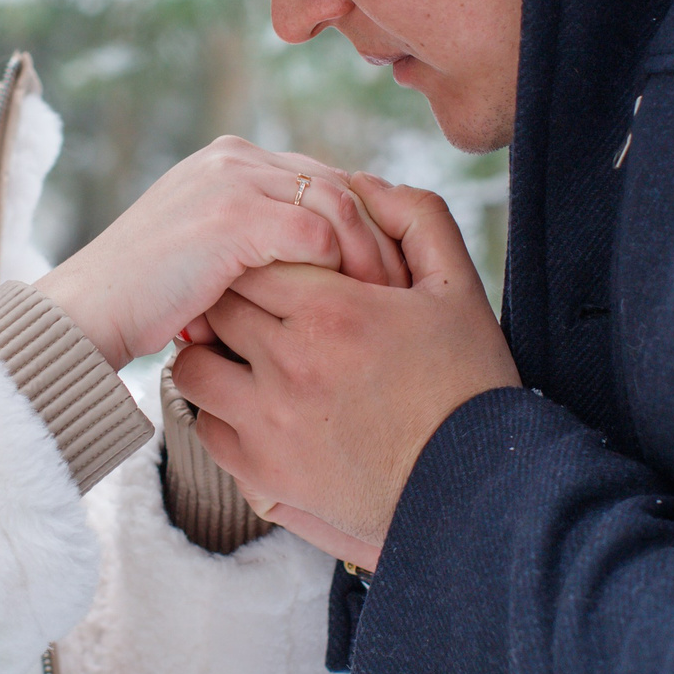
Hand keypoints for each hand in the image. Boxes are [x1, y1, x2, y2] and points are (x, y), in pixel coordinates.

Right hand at [34, 136, 407, 367]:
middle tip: (406, 288)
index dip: (362, 222)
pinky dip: (342, 266)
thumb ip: (254, 244)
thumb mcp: (206, 257)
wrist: (85, 315)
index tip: (388, 272)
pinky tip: (352, 305)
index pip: (321, 177)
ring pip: (338, 203)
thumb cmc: (143, 303)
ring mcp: (231, 181)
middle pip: (339, 182)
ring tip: (389, 303)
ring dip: (370, 255)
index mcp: (228, 160)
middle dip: (379, 235)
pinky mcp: (232, 216)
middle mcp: (232, 157)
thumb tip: (319, 270)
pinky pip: (318, 231)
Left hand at [172, 175, 516, 556]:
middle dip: (229, 298)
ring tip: (243, 354)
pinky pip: (205, 428)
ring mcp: (270, 422)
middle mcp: (290, 364)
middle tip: (251, 306)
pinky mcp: (264, 473)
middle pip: (219, 307)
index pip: (253, 259)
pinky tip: (250, 404)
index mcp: (332, 310)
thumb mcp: (457, 288)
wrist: (478, 489)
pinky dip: (216, 411)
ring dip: (211, 353)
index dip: (257, 257)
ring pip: (195, 367)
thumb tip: (362, 184)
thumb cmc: (469, 384)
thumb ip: (416, 219)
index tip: (271, 266)